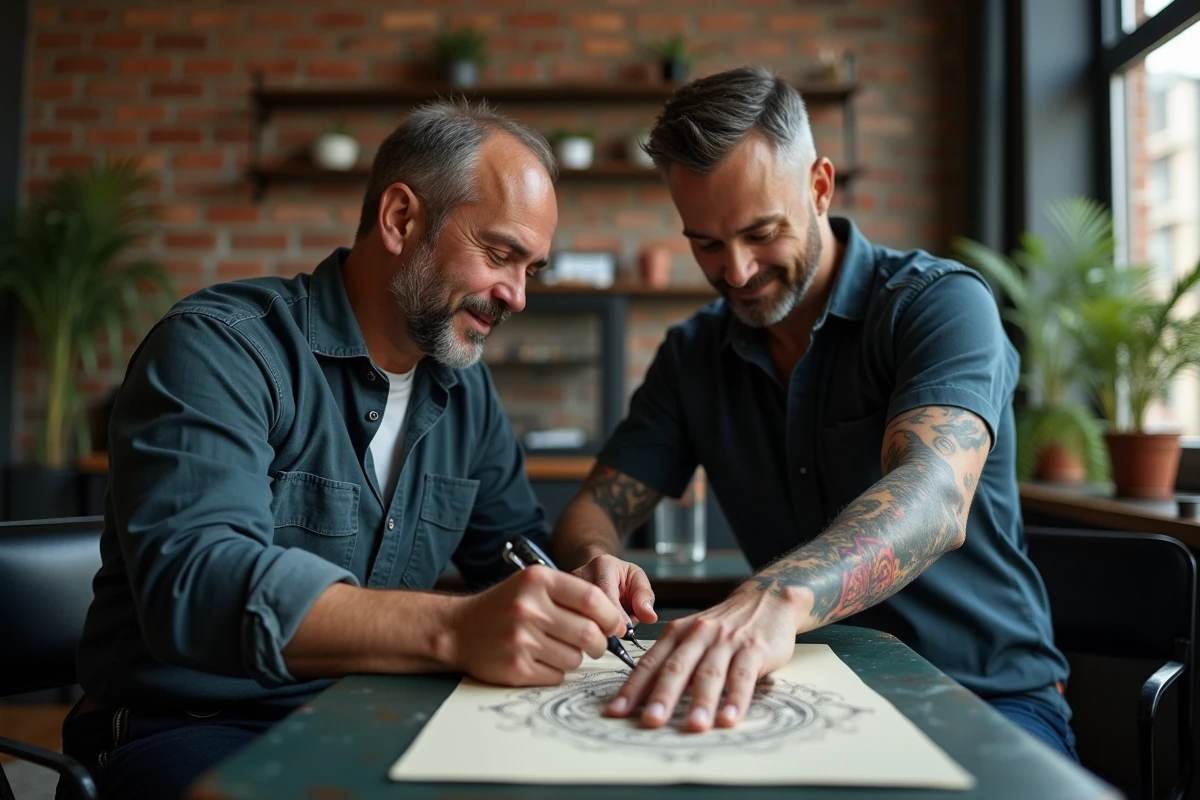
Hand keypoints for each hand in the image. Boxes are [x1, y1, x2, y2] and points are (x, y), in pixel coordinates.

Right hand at [444, 566, 624, 686]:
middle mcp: (529, 608)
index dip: (612, 616)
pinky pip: (557, 676)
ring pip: (575, 658)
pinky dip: (555, 671)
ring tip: (555, 648)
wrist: (457, 629)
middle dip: (599, 643)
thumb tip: (617, 621)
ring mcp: (521, 640)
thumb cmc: (505, 606)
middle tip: (594, 644)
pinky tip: (538, 659)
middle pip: (589, 633)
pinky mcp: (516, 668)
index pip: (592, 599)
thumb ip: (573, 595)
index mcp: (538, 581)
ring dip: (574, 657)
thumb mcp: (534, 585)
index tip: (616, 626)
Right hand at [571, 553, 657, 627]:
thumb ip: (645, 597)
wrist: (595, 571)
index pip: (606, 594)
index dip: (615, 617)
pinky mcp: (556, 602)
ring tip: (607, 626)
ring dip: (594, 629)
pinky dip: (583, 631)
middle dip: (605, 626)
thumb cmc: (618, 576)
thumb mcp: (637, 580)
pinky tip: (593, 630)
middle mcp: (579, 574)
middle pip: (588, 608)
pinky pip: (570, 622)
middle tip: (617, 632)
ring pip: (577, 617)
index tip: (623, 631)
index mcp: (602, 565)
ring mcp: (563, 588)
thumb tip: (649, 616)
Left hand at [605, 586, 796, 730]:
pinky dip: (735, 699)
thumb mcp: (693, 636)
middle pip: (677, 668)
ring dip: (701, 701)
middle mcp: (698, 635)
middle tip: (650, 721)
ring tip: (693, 726)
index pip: (650, 663)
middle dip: (662, 696)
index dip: (633, 688)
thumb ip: (674, 662)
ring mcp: (726, 641)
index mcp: (678, 633)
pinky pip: (743, 676)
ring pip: (710, 673)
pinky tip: (729, 718)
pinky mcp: (754, 649)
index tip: (616, 711)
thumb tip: (646, 698)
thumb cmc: (724, 626)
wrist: (766, 600)